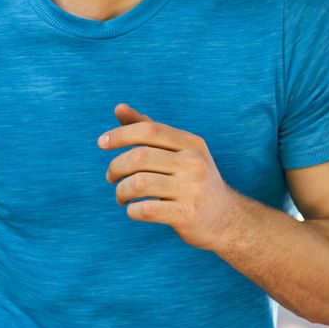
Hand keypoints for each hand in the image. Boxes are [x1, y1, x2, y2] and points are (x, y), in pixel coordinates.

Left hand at [98, 103, 241, 251]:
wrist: (227, 220)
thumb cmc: (194, 181)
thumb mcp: (179, 151)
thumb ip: (149, 130)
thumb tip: (118, 108)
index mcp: (191, 143)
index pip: (150, 130)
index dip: (121, 134)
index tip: (101, 142)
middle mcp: (194, 163)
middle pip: (140, 157)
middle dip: (116, 167)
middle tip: (110, 177)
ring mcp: (192, 189)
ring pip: (139, 184)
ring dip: (121, 191)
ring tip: (121, 196)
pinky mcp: (187, 215)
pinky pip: (146, 210)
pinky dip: (131, 210)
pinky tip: (132, 210)